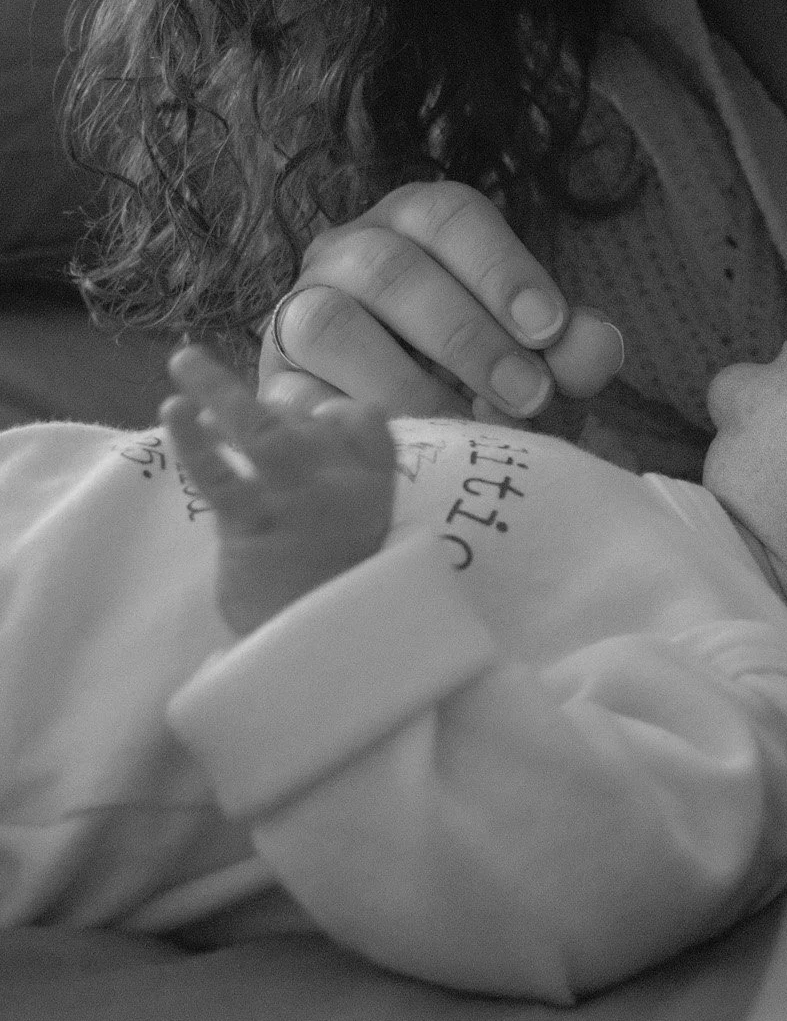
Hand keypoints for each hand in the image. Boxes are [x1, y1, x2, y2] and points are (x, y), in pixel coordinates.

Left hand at [163, 345, 395, 636]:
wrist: (327, 658)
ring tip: (184, 362)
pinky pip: (223, 474)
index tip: (303, 420)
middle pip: (305, 416)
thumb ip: (345, 476)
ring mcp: (300, 500)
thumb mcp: (363, 531)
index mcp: (377, 484)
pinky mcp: (256, 526)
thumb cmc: (334, 593)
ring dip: (219, 390)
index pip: (361, 420)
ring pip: (263, 430)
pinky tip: (175, 410)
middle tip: (208, 367)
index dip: (327, 412)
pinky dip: (196, 439)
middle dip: (259, 394)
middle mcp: (345, 483)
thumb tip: (303, 415)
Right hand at [256, 182, 624, 423]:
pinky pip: (287, 395)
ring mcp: (298, 313)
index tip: (550, 329)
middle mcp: (347, 252)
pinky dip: (340, 424)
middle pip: (390, 268)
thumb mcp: (537, 362)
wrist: (409, 434)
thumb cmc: (481, 377)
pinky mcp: (272, 381)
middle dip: (466, 336)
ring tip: (465, 430)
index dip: (500, 267)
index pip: (449, 215)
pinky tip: (396, 447)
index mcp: (415, 224)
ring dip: (403, 383)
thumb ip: (571, 353)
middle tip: (526, 397)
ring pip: (326, 322)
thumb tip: (598, 347)